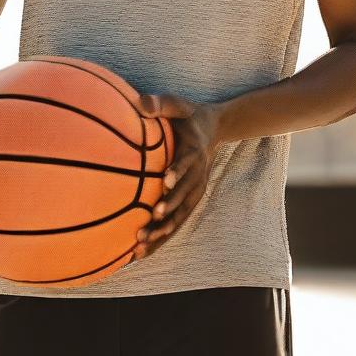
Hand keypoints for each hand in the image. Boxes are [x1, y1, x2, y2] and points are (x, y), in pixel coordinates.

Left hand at [131, 95, 221, 261]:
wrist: (215, 128)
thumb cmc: (188, 115)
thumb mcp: (178, 104)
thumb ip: (160, 103)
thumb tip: (140, 102)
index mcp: (194, 151)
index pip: (187, 162)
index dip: (178, 171)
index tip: (165, 182)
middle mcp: (198, 174)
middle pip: (184, 196)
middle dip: (168, 210)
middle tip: (149, 220)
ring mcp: (196, 189)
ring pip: (181, 216)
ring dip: (162, 231)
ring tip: (139, 246)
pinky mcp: (191, 200)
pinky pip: (177, 222)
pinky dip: (162, 237)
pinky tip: (140, 254)